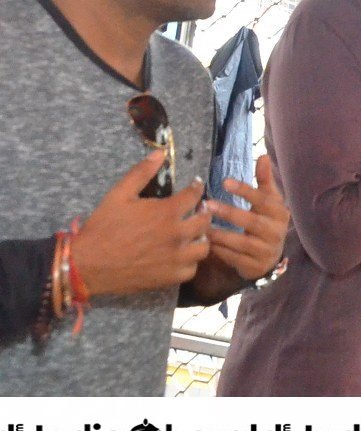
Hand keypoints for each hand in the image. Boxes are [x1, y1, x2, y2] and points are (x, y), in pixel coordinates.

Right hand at [73, 152, 211, 296]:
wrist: (86, 265)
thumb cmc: (102, 227)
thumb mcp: (118, 194)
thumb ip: (141, 172)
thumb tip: (160, 152)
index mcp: (167, 212)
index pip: (195, 195)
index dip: (197, 188)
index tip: (195, 186)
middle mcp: (177, 235)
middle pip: (205, 221)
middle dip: (202, 212)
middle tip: (196, 211)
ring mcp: (176, 258)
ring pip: (203, 246)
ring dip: (200, 238)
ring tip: (191, 234)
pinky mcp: (170, 277)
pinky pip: (192, 269)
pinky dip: (190, 262)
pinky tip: (181, 255)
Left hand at [206, 154, 289, 280]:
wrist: (269, 257)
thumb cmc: (265, 221)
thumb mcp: (268, 201)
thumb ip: (264, 180)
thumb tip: (263, 155)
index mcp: (279, 213)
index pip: (264, 200)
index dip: (246, 190)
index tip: (224, 182)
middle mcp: (276, 232)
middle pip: (252, 222)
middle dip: (229, 213)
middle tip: (206, 205)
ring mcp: (267, 250)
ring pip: (242, 243)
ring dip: (221, 234)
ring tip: (202, 227)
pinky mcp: (256, 266)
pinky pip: (235, 259)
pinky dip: (220, 251)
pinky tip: (207, 243)